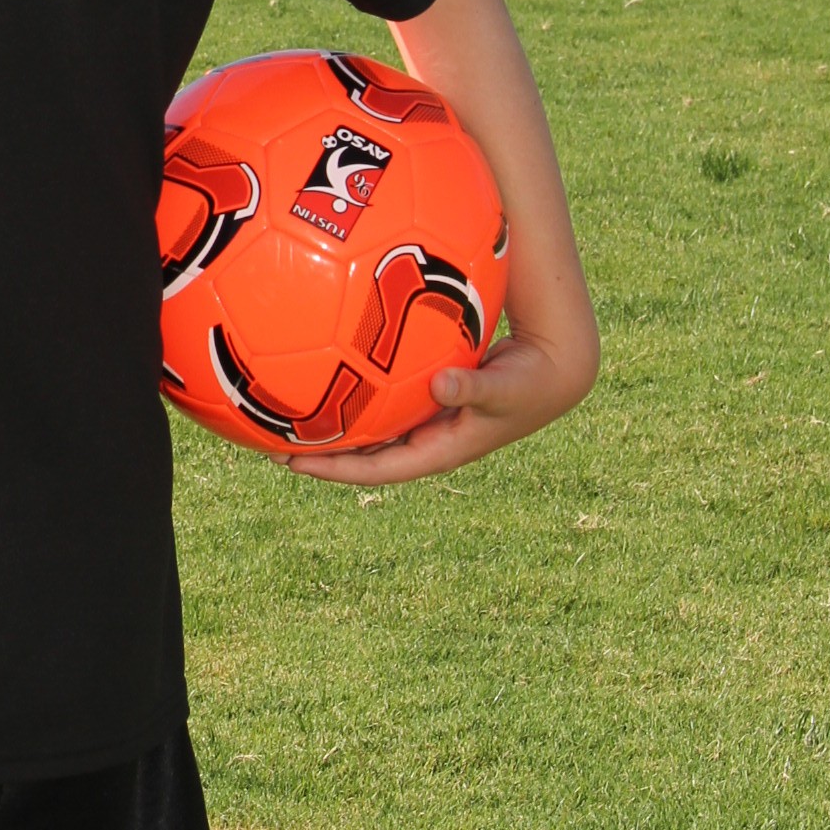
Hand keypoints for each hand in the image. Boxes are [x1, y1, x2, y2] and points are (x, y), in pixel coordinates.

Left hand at [285, 329, 593, 487]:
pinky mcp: (432, 396)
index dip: (337, 468)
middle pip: (366, 453)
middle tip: (273, 438)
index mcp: (440, 448)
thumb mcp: (503, 387)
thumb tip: (442, 385)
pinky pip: (388, 396)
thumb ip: (474, 387)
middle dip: (323, 449)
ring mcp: (430, 420)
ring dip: (339, 422)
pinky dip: (362, 388)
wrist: (556, 370)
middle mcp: (428, 439)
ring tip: (290, 408)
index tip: (293, 461)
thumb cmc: (530, 381)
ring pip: (375, 426)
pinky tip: (331, 361)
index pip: (378, 468)